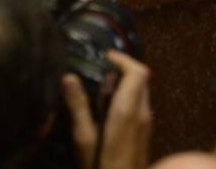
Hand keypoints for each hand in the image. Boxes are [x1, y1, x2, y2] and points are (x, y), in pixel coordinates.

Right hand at [62, 51, 152, 168]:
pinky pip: (141, 104)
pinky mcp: (146, 133)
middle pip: (142, 78)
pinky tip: (108, 109)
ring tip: (101, 89)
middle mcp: (143, 113)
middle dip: (123, 69)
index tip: (105, 57)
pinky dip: (128, 97)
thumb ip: (78, 108)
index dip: (124, 59)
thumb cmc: (102, 167)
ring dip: (125, 83)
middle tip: (101, 71)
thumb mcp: (84, 141)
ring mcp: (147, 124)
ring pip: (142, 91)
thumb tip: (69, 77)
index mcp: (128, 111)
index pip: (139, 72)